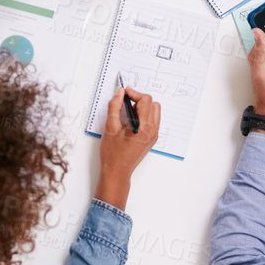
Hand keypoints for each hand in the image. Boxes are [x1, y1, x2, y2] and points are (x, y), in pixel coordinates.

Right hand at [95, 87, 160, 208]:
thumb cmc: (113, 154)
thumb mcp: (110, 127)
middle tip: (126, 102)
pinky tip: (131, 120)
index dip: (134, 93)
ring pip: (155, 111)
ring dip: (143, 107)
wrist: (117, 171)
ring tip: (128, 113)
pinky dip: (144, 115)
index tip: (124, 92)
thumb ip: (115, 106)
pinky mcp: (152, 138)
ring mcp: (154, 135)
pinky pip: (152, 120)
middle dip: (139, 99)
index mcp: (144, 128)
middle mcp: (152, 131)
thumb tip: (119, 93)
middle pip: (153, 104)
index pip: (146, 100)